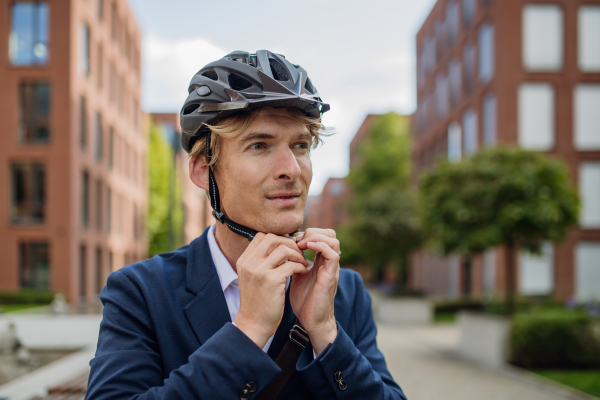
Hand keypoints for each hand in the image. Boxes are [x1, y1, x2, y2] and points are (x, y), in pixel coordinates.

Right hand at [234, 233, 308, 348]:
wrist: (254, 325)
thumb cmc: (257, 302)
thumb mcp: (252, 278)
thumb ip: (260, 262)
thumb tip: (277, 246)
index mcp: (244, 261)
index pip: (261, 236)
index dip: (277, 238)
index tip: (288, 247)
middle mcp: (249, 263)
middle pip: (272, 238)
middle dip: (289, 243)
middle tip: (298, 252)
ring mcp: (260, 271)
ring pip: (283, 249)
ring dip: (297, 254)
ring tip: (302, 262)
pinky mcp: (272, 280)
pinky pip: (291, 265)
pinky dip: (300, 266)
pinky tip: (303, 271)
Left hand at [290, 228, 339, 355]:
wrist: (311, 321)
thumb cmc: (304, 300)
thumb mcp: (296, 276)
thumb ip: (293, 262)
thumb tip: (280, 250)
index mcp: (321, 261)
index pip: (321, 235)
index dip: (306, 233)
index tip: (291, 239)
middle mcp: (328, 262)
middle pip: (330, 233)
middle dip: (312, 231)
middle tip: (296, 240)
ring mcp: (331, 268)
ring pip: (333, 240)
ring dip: (315, 237)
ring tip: (300, 244)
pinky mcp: (330, 276)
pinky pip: (332, 254)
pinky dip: (319, 246)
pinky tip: (304, 249)